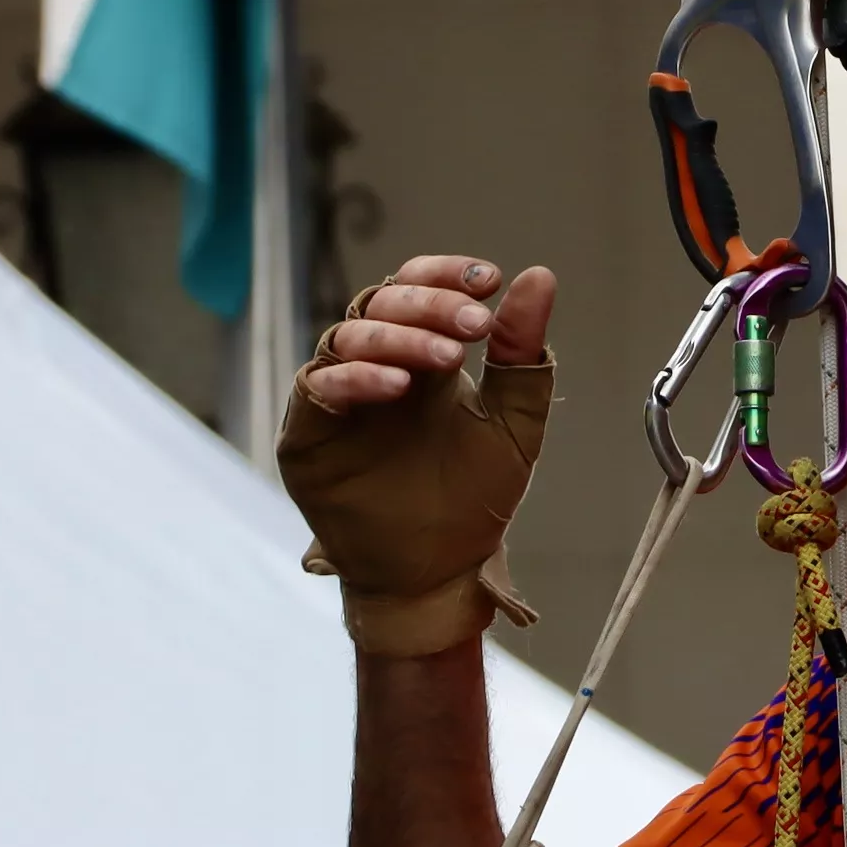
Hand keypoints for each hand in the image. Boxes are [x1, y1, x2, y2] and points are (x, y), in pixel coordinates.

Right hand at [279, 257, 558, 655]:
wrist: (439, 573)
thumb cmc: (473, 500)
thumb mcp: (514, 425)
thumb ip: (522, 356)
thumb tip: (539, 276)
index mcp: (420, 355)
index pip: (416, 286)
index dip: (445, 274)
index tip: (489, 280)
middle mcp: (374, 368)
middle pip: (381, 302)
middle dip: (430, 304)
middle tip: (475, 323)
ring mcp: (337, 398)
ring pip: (347, 336)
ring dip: (399, 337)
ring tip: (447, 358)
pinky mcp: (307, 435)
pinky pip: (319, 387)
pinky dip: (357, 378)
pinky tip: (398, 387)